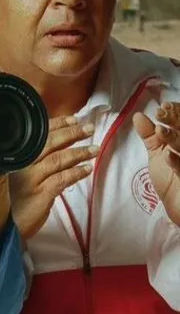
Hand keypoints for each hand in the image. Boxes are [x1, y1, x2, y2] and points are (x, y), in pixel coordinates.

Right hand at [9, 115, 96, 238]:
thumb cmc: (7, 202)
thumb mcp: (13, 179)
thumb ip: (29, 165)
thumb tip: (53, 151)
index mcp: (14, 159)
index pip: (36, 136)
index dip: (56, 125)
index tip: (72, 117)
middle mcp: (22, 167)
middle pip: (48, 144)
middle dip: (71, 133)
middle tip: (88, 127)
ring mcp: (31, 181)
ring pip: (57, 160)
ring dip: (78, 153)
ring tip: (93, 148)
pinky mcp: (40, 195)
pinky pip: (61, 180)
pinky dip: (75, 174)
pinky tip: (87, 170)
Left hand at [133, 102, 179, 223]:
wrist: (178, 205)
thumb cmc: (171, 178)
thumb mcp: (159, 154)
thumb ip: (150, 135)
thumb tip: (138, 115)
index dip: (176, 113)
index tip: (163, 107)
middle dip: (176, 120)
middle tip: (162, 113)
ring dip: (175, 138)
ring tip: (162, 131)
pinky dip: (177, 162)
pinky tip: (168, 156)